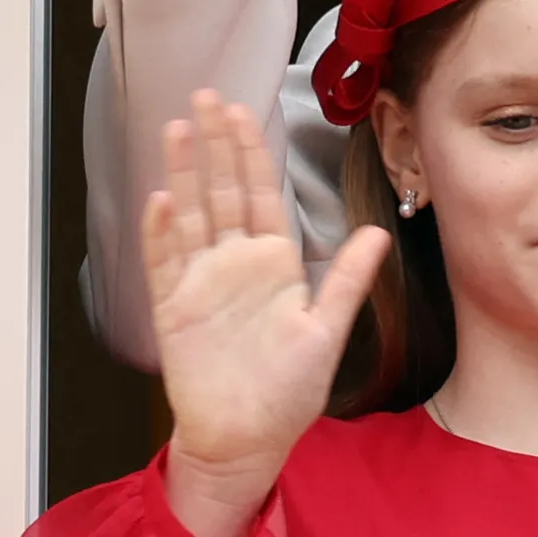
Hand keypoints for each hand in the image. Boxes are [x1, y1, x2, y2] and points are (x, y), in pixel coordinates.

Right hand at [144, 91, 387, 536]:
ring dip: (183, 174)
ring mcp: (199, 284)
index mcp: (273, 264)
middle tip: (204, 97)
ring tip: (177, 130)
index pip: (261, 194)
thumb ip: (347, 280)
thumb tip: (376, 235)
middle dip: (213, 144)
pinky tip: (160, 199)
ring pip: (189, 215)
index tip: (245, 111)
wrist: (246, 439)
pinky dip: (161, 233)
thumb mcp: (327, 331)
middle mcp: (233, 265)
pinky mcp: (172, 310)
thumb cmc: (288, 392)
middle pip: (220, 191)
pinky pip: (164, 263)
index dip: (252, 153)